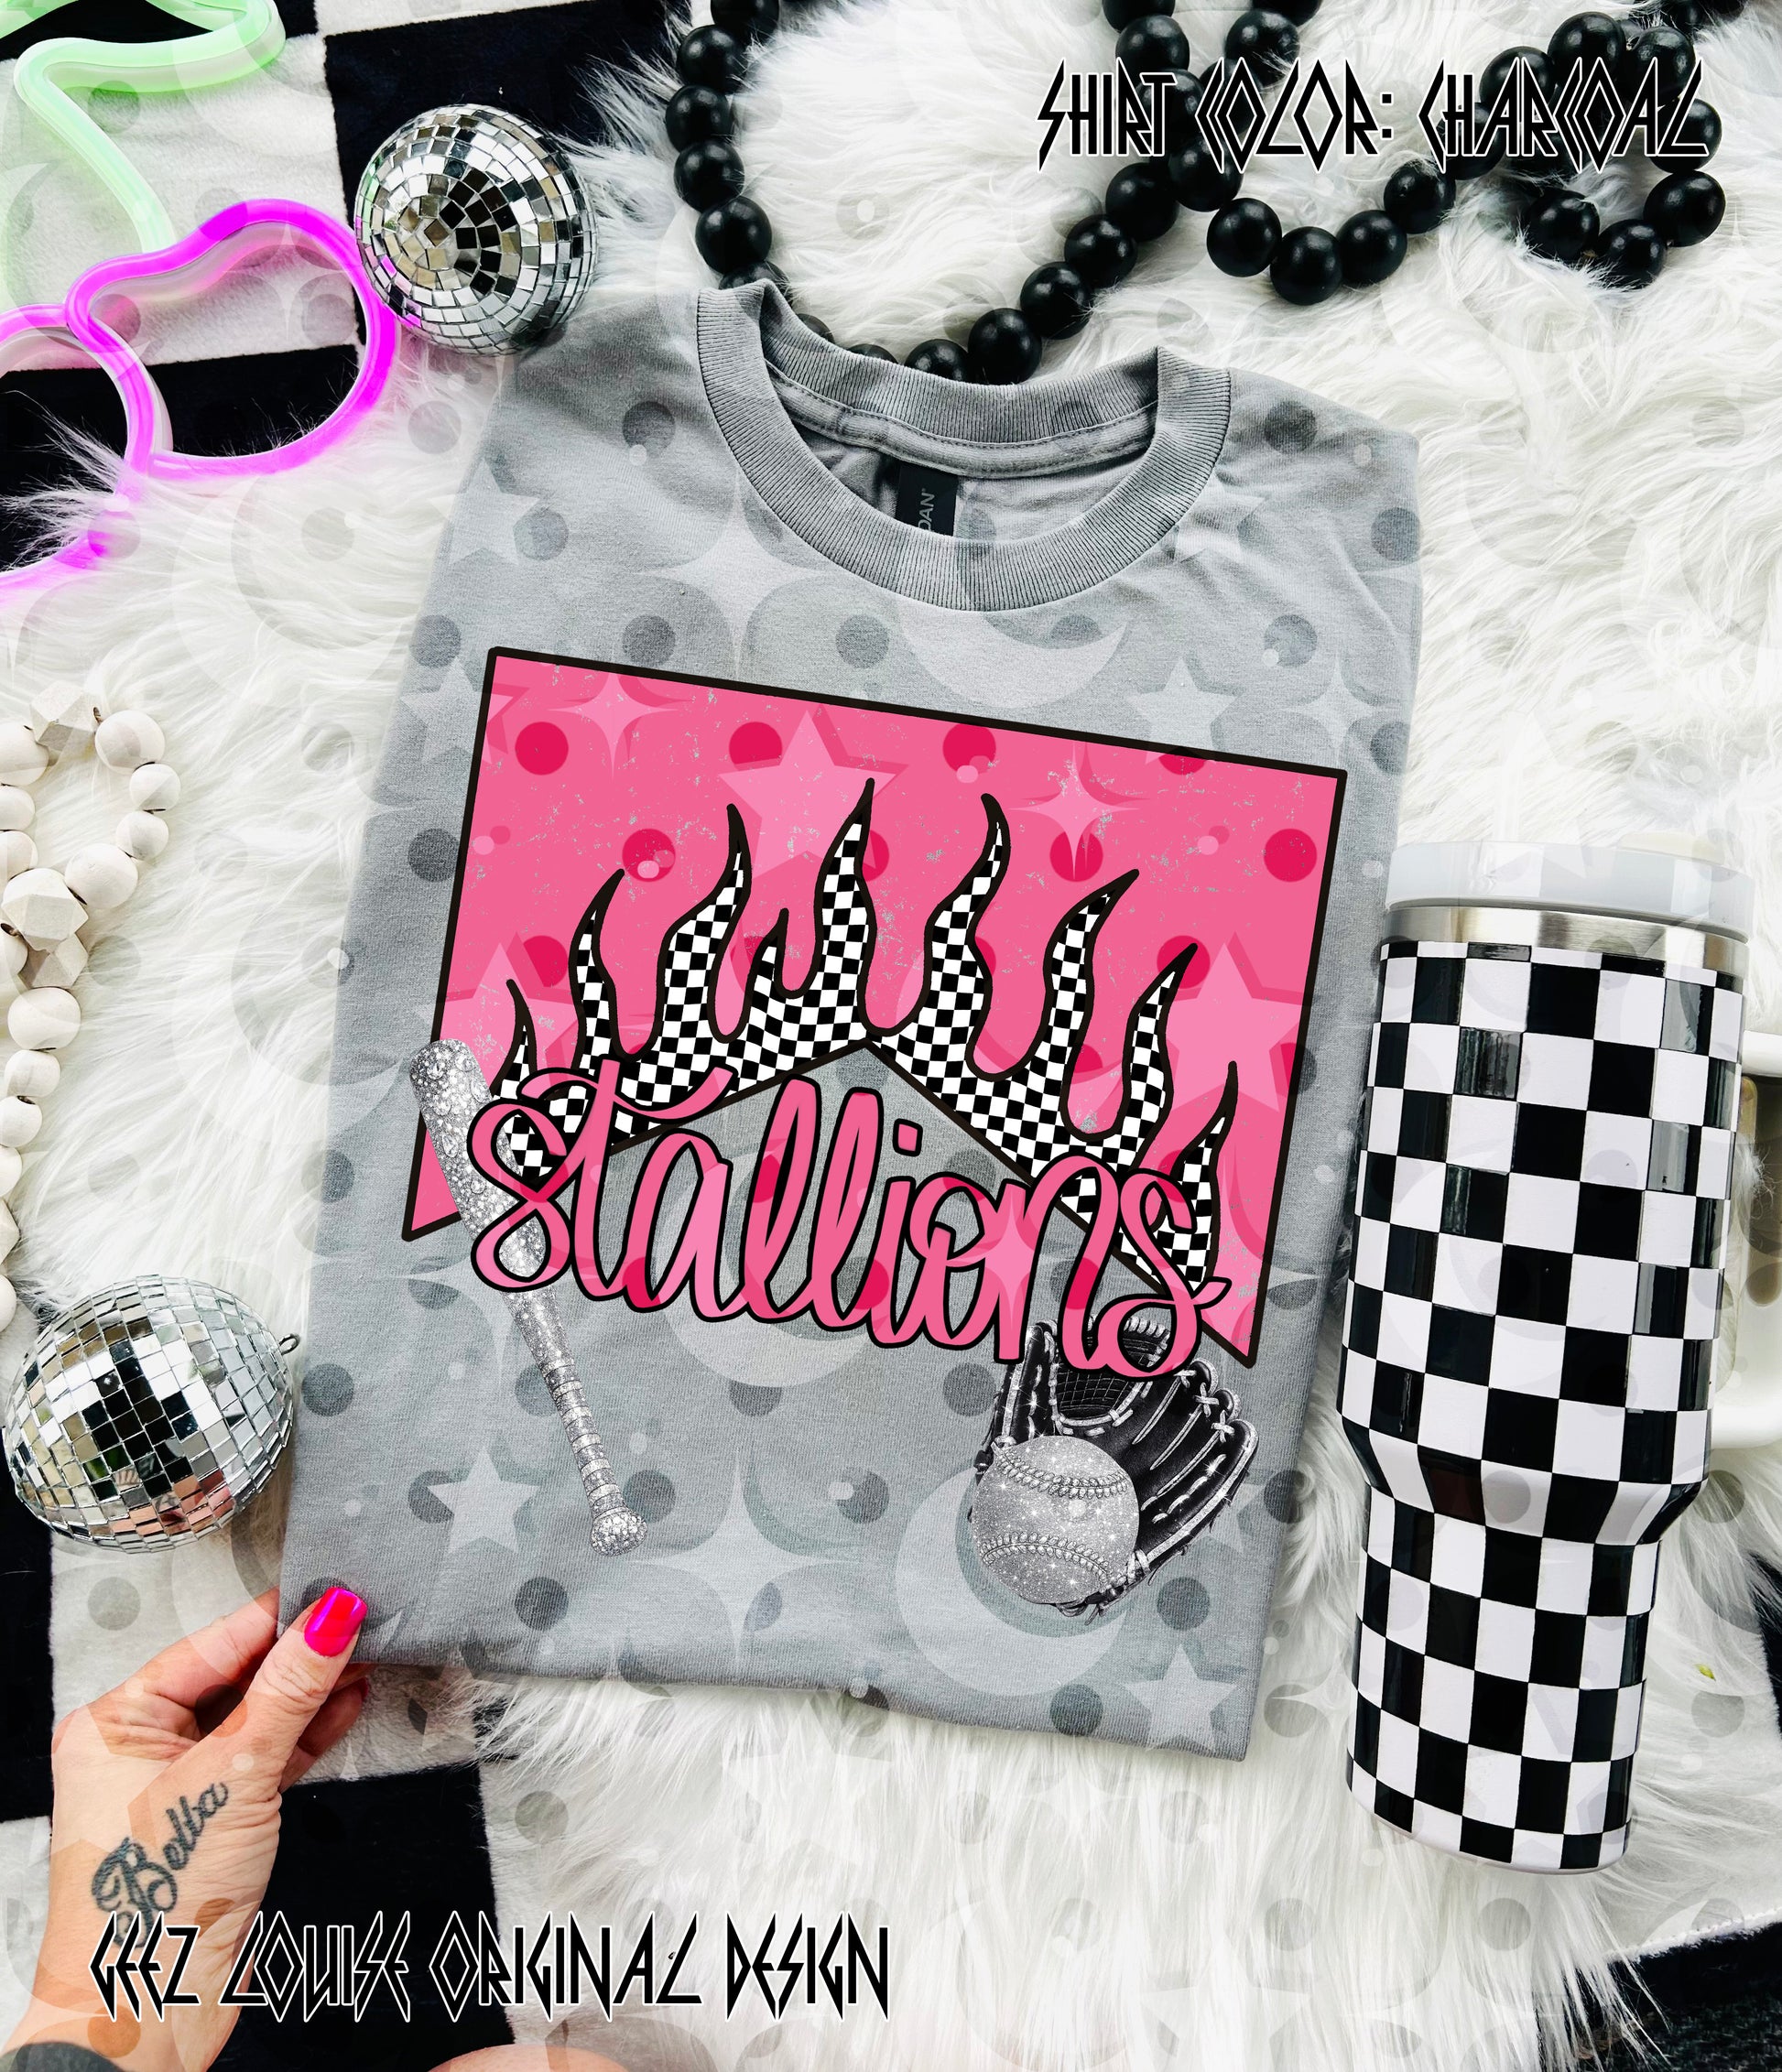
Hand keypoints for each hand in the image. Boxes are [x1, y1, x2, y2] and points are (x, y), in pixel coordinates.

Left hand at [4, 1586, 368, 2071]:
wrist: (148, 2008)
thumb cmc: (149, 1905)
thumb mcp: (233, 1775)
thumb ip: (289, 1691)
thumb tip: (329, 1619)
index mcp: (115, 1722)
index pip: (213, 1643)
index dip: (280, 1617)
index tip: (337, 1592)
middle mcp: (140, 1747)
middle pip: (236, 1676)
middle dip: (301, 1652)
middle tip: (361, 1619)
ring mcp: (178, 1784)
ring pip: (257, 1715)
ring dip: (312, 1690)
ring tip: (366, 1652)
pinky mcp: (213, 1818)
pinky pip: (266, 1755)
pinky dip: (308, 1732)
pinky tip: (347, 1702)